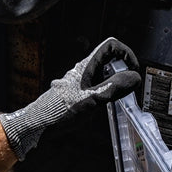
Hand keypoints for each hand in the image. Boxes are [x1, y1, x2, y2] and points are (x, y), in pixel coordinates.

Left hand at [0, 37, 140, 159]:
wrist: (37, 126)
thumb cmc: (60, 112)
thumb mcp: (93, 100)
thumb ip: (114, 88)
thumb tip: (134, 78)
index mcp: (86, 66)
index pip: (111, 46)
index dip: (126, 54)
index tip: (133, 70)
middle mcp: (81, 71)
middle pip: (107, 61)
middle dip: (121, 72)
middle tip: (127, 88)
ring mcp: (76, 82)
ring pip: (99, 76)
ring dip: (111, 84)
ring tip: (114, 100)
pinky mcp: (72, 94)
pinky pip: (91, 88)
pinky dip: (101, 94)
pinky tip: (99, 108)